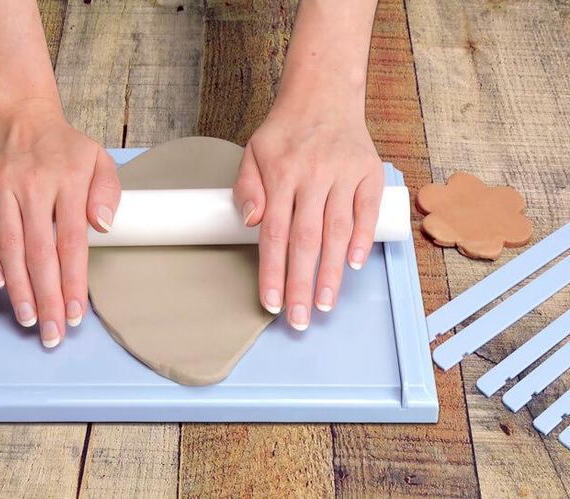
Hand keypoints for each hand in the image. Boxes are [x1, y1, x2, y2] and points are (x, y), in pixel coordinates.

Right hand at [0, 98, 119, 347]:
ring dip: (19, 289)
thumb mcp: (98, 159)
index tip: (76, 313)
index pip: (71, 242)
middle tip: (53, 332)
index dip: (73, 282)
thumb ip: (108, 192)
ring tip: (30, 319)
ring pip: (11, 248)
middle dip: (47, 298)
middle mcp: (33, 186)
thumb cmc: (63, 148)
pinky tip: (2, 286)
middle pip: (40, 253)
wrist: (18, 116)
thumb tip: (105, 227)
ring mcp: (1, 188)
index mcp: (68, 181)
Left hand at [233, 108, 382, 330]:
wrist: (324, 94)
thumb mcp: (253, 151)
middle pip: (305, 240)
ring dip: (331, 271)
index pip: (273, 234)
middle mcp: (312, 176)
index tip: (271, 303)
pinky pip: (366, 210)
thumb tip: (253, 223)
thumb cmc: (285, 132)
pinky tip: (353, 265)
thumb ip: (246, 187)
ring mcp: (342, 174)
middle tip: (299, 319)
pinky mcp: (368, 172)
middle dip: (301, 284)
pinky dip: (361, 237)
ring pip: (336, 231)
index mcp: (280, 174)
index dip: (272, 272)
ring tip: (325, 304)